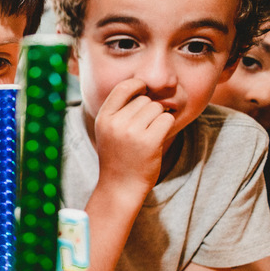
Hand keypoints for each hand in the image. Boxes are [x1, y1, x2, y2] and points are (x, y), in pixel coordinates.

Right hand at [92, 78, 174, 196]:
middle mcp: (116, 123)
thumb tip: (143, 85)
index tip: (143, 91)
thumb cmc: (117, 155)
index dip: (138, 85)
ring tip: (148, 134)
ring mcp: (132, 132)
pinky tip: (157, 138)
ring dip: (159, 118)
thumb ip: (118, 109)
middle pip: (145, 99)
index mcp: (103, 118)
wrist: (120, 185)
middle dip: (149, 109)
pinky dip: (166, 126)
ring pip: (157, 108)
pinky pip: (167, 119)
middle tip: (143, 128)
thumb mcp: (107, 130)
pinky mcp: (150, 141)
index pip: (124, 87)